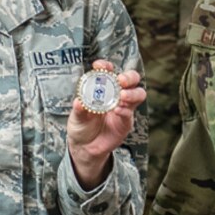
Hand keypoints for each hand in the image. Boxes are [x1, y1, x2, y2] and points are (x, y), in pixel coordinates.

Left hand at [65, 61, 145, 187]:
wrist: (85, 148)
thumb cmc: (81, 127)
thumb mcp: (76, 117)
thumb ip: (79, 109)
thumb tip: (79, 102)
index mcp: (103, 88)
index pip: (108, 72)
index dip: (106, 66)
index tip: (100, 66)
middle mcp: (116, 95)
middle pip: (131, 80)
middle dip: (128, 77)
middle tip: (121, 80)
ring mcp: (123, 108)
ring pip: (138, 94)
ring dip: (132, 93)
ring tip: (122, 96)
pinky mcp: (125, 122)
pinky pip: (130, 114)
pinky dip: (125, 111)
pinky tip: (117, 110)